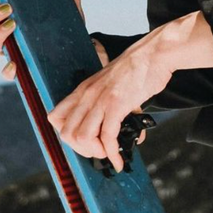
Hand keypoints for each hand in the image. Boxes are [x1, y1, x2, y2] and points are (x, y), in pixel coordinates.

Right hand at [0, 0, 93, 80]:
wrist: (79, 46)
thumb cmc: (64, 20)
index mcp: (9, 13)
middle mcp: (5, 32)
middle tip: (7, 8)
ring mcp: (12, 50)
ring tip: (13, 25)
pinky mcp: (23, 67)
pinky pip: (8, 72)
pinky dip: (8, 69)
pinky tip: (15, 64)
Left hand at [47, 11, 212, 171]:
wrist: (156, 52)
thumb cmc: (140, 66)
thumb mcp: (112, 81)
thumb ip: (108, 100)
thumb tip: (118, 123)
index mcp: (84, 89)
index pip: (56, 117)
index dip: (66, 135)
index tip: (82, 141)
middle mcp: (88, 95)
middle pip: (67, 133)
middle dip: (81, 150)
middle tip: (98, 151)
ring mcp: (101, 100)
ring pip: (82, 137)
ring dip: (95, 152)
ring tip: (109, 152)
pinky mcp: (117, 105)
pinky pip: (107, 137)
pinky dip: (112, 154)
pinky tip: (119, 160)